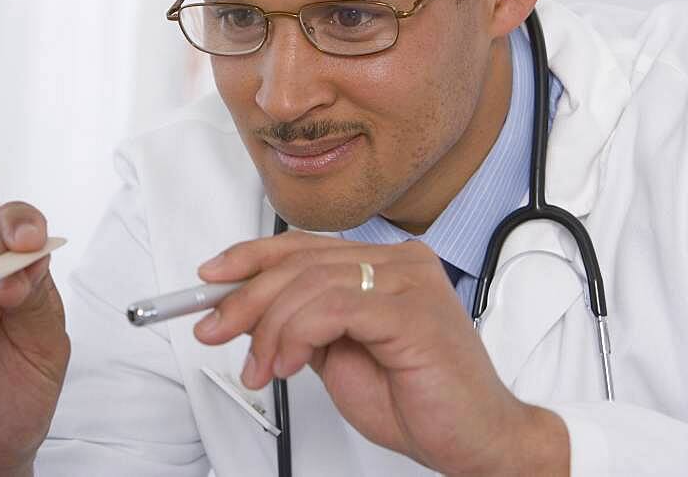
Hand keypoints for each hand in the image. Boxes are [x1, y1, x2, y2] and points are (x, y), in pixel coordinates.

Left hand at [194, 231, 567, 475]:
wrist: (476, 441)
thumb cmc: (416, 400)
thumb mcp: (338, 356)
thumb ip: (303, 324)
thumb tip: (248, 309)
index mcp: (384, 264)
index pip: (304, 246)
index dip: (250, 257)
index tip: (211, 278)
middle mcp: (399, 262)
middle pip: (300, 262)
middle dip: (245, 299)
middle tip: (213, 329)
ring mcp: (409, 281)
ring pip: (309, 284)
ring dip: (269, 329)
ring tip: (261, 369)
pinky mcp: (412, 311)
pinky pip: (332, 309)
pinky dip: (297, 335)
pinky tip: (286, 363)